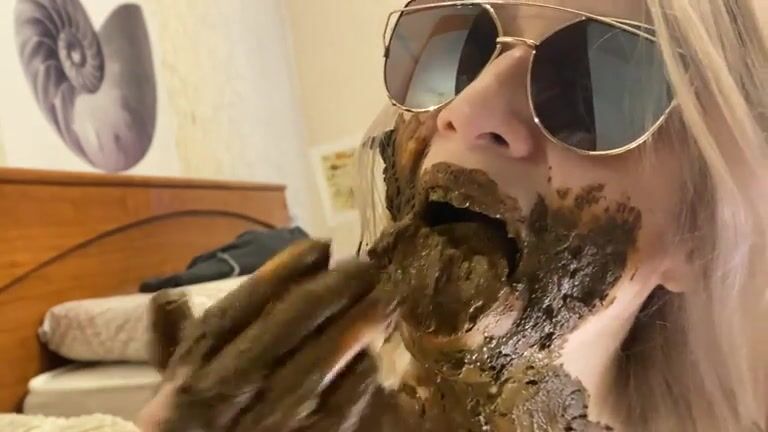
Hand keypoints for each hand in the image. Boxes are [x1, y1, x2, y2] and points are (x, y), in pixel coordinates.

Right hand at [138, 240, 394, 431]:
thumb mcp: (172, 383)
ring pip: (325, 356)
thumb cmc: (190, 427)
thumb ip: (171, 338)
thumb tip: (165, 296)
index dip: (288, 268)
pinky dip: (363, 375)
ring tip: (384, 301)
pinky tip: (374, 357)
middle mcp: (231, 384)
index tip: (320, 247)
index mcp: (197, 363)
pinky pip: (344, 401)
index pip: (246, 301)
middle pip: (294, 318)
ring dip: (359, 324)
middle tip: (366, 267)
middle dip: (336, 285)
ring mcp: (271, 416)